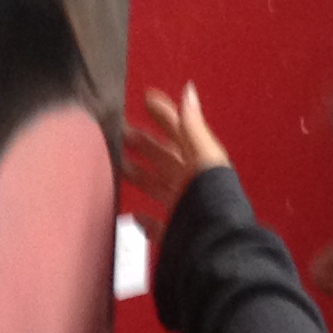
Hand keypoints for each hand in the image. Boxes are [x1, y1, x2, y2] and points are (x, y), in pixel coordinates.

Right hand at [121, 82, 230, 229]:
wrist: (213, 240)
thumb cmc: (211, 196)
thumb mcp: (203, 154)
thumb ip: (191, 125)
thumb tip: (189, 92)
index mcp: (198, 161)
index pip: (178, 130)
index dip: (163, 113)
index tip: (147, 98)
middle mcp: (190, 182)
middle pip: (163, 157)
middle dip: (143, 142)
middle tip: (121, 129)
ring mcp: (182, 207)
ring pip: (156, 185)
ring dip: (138, 174)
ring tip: (119, 163)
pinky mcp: (174, 231)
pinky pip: (157, 224)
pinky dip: (144, 219)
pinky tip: (135, 216)